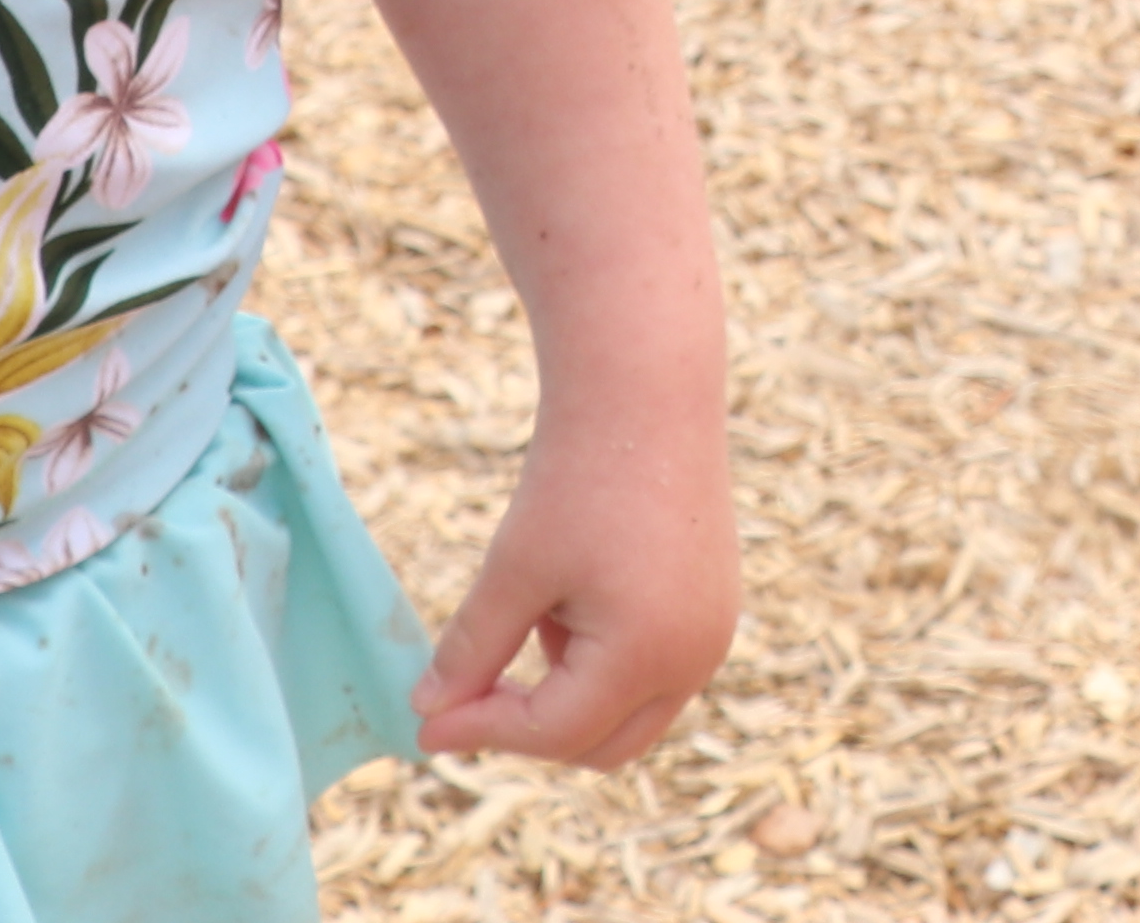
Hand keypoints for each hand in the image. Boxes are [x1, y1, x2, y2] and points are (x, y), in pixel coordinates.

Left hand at [407, 370, 737, 766]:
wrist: (646, 394)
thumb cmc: (575, 477)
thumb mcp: (513, 569)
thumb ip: (471, 650)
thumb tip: (427, 711)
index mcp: (646, 654)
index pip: (554, 731)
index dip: (482, 730)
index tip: (426, 723)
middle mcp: (695, 659)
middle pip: (599, 746)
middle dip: (530, 730)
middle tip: (467, 696)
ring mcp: (712, 637)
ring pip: (628, 714)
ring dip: (567, 693)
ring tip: (537, 604)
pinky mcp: (713, 611)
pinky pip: (653, 673)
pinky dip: (602, 663)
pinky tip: (572, 592)